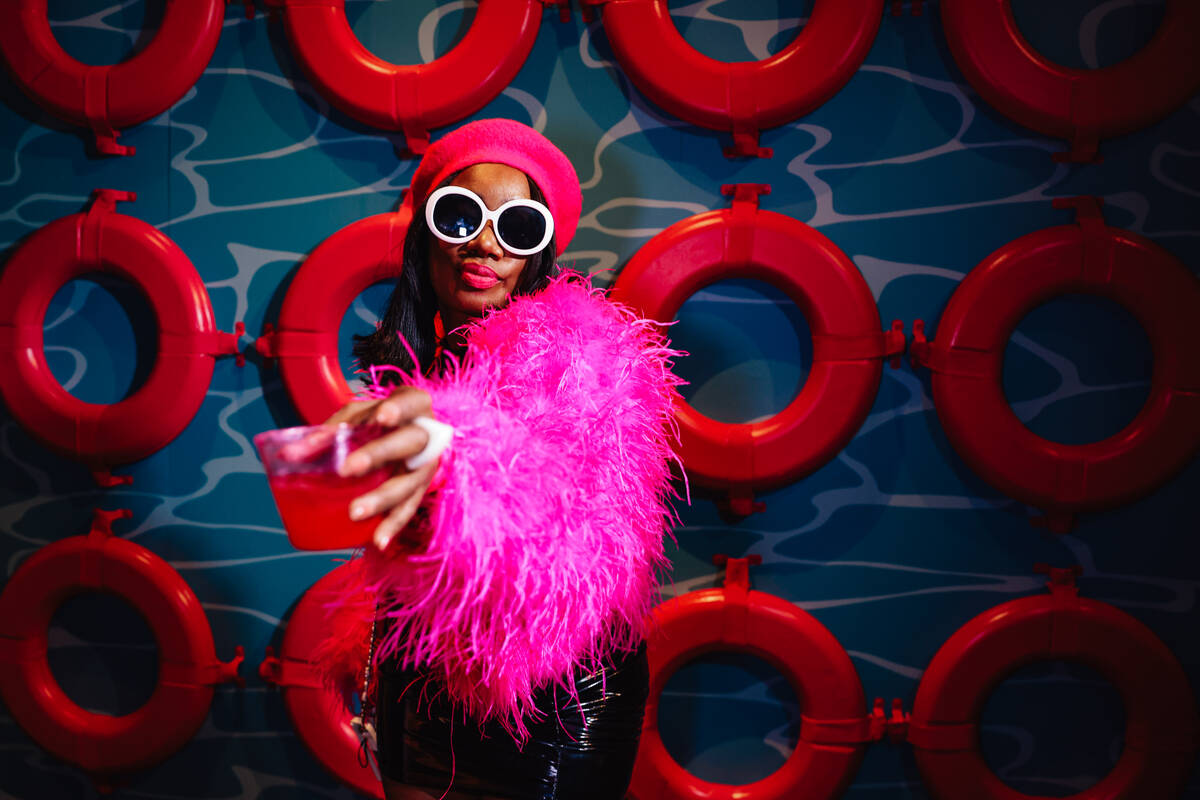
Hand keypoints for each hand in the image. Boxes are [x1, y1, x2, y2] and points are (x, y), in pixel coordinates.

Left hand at [323, 386, 438, 549]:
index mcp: (413, 407)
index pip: (411, 403)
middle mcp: (426, 437)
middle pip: (411, 443)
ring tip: (355, 511)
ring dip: (382, 498)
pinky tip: (378, 541)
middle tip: (349, 468)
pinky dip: (392, 526)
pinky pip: (408, 510)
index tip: (381, 417)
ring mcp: (425, 467)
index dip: (399, 410)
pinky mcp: (420, 491)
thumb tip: (289, 455)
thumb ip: (328, 431)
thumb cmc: (378, 422)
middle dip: (380, 453)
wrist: (406, 436)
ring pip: (409, 483)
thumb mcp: (356, 417)